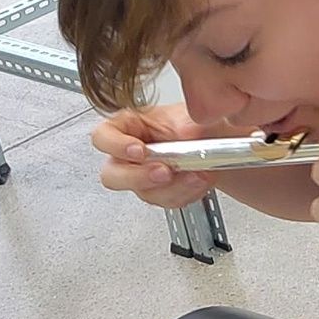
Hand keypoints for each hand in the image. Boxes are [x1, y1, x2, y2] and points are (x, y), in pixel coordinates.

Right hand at [91, 102, 217, 210]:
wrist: (215, 145)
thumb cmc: (196, 125)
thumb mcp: (192, 117)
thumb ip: (186, 123)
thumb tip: (186, 130)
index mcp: (129, 125)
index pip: (103, 136)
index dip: (116, 146)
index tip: (140, 151)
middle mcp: (130, 154)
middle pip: (112, 175)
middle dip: (139, 177)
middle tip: (164, 172)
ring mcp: (142, 176)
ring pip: (143, 192)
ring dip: (172, 187)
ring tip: (194, 173)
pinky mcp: (159, 192)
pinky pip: (164, 201)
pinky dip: (184, 193)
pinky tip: (197, 180)